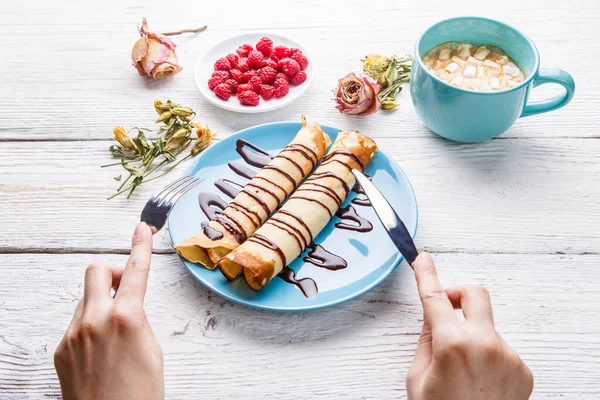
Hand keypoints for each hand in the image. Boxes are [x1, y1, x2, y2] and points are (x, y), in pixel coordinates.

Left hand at [54, 222, 163, 399]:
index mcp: (126, 318)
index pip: (136, 271)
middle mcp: (95, 320)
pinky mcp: (61, 349)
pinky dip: (90, 324)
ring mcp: (74, 334)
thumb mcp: (152, 351)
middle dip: (113, 271)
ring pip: (86, 298)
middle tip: (126, 287)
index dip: (141, 245)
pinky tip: (102, 350)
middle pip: (96, 270)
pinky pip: (76, 322)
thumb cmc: (140, 394)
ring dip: (102, 301)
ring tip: (117, 332)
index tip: (142, 229)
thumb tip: (128, 307)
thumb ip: (139, 320)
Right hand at [407, 253, 532, 399]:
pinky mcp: (523, 369)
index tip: (423, 259)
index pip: (435, 297)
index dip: (426, 274)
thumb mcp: (418, 379)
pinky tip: (480, 380)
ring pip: (487, 326)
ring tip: (463, 369)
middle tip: (448, 307)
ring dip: (472, 335)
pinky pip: (501, 348)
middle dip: (460, 294)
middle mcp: (484, 343)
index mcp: (451, 344)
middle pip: (476, 294)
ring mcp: (508, 355)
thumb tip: (432, 318)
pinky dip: (488, 356)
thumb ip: (426, 342)